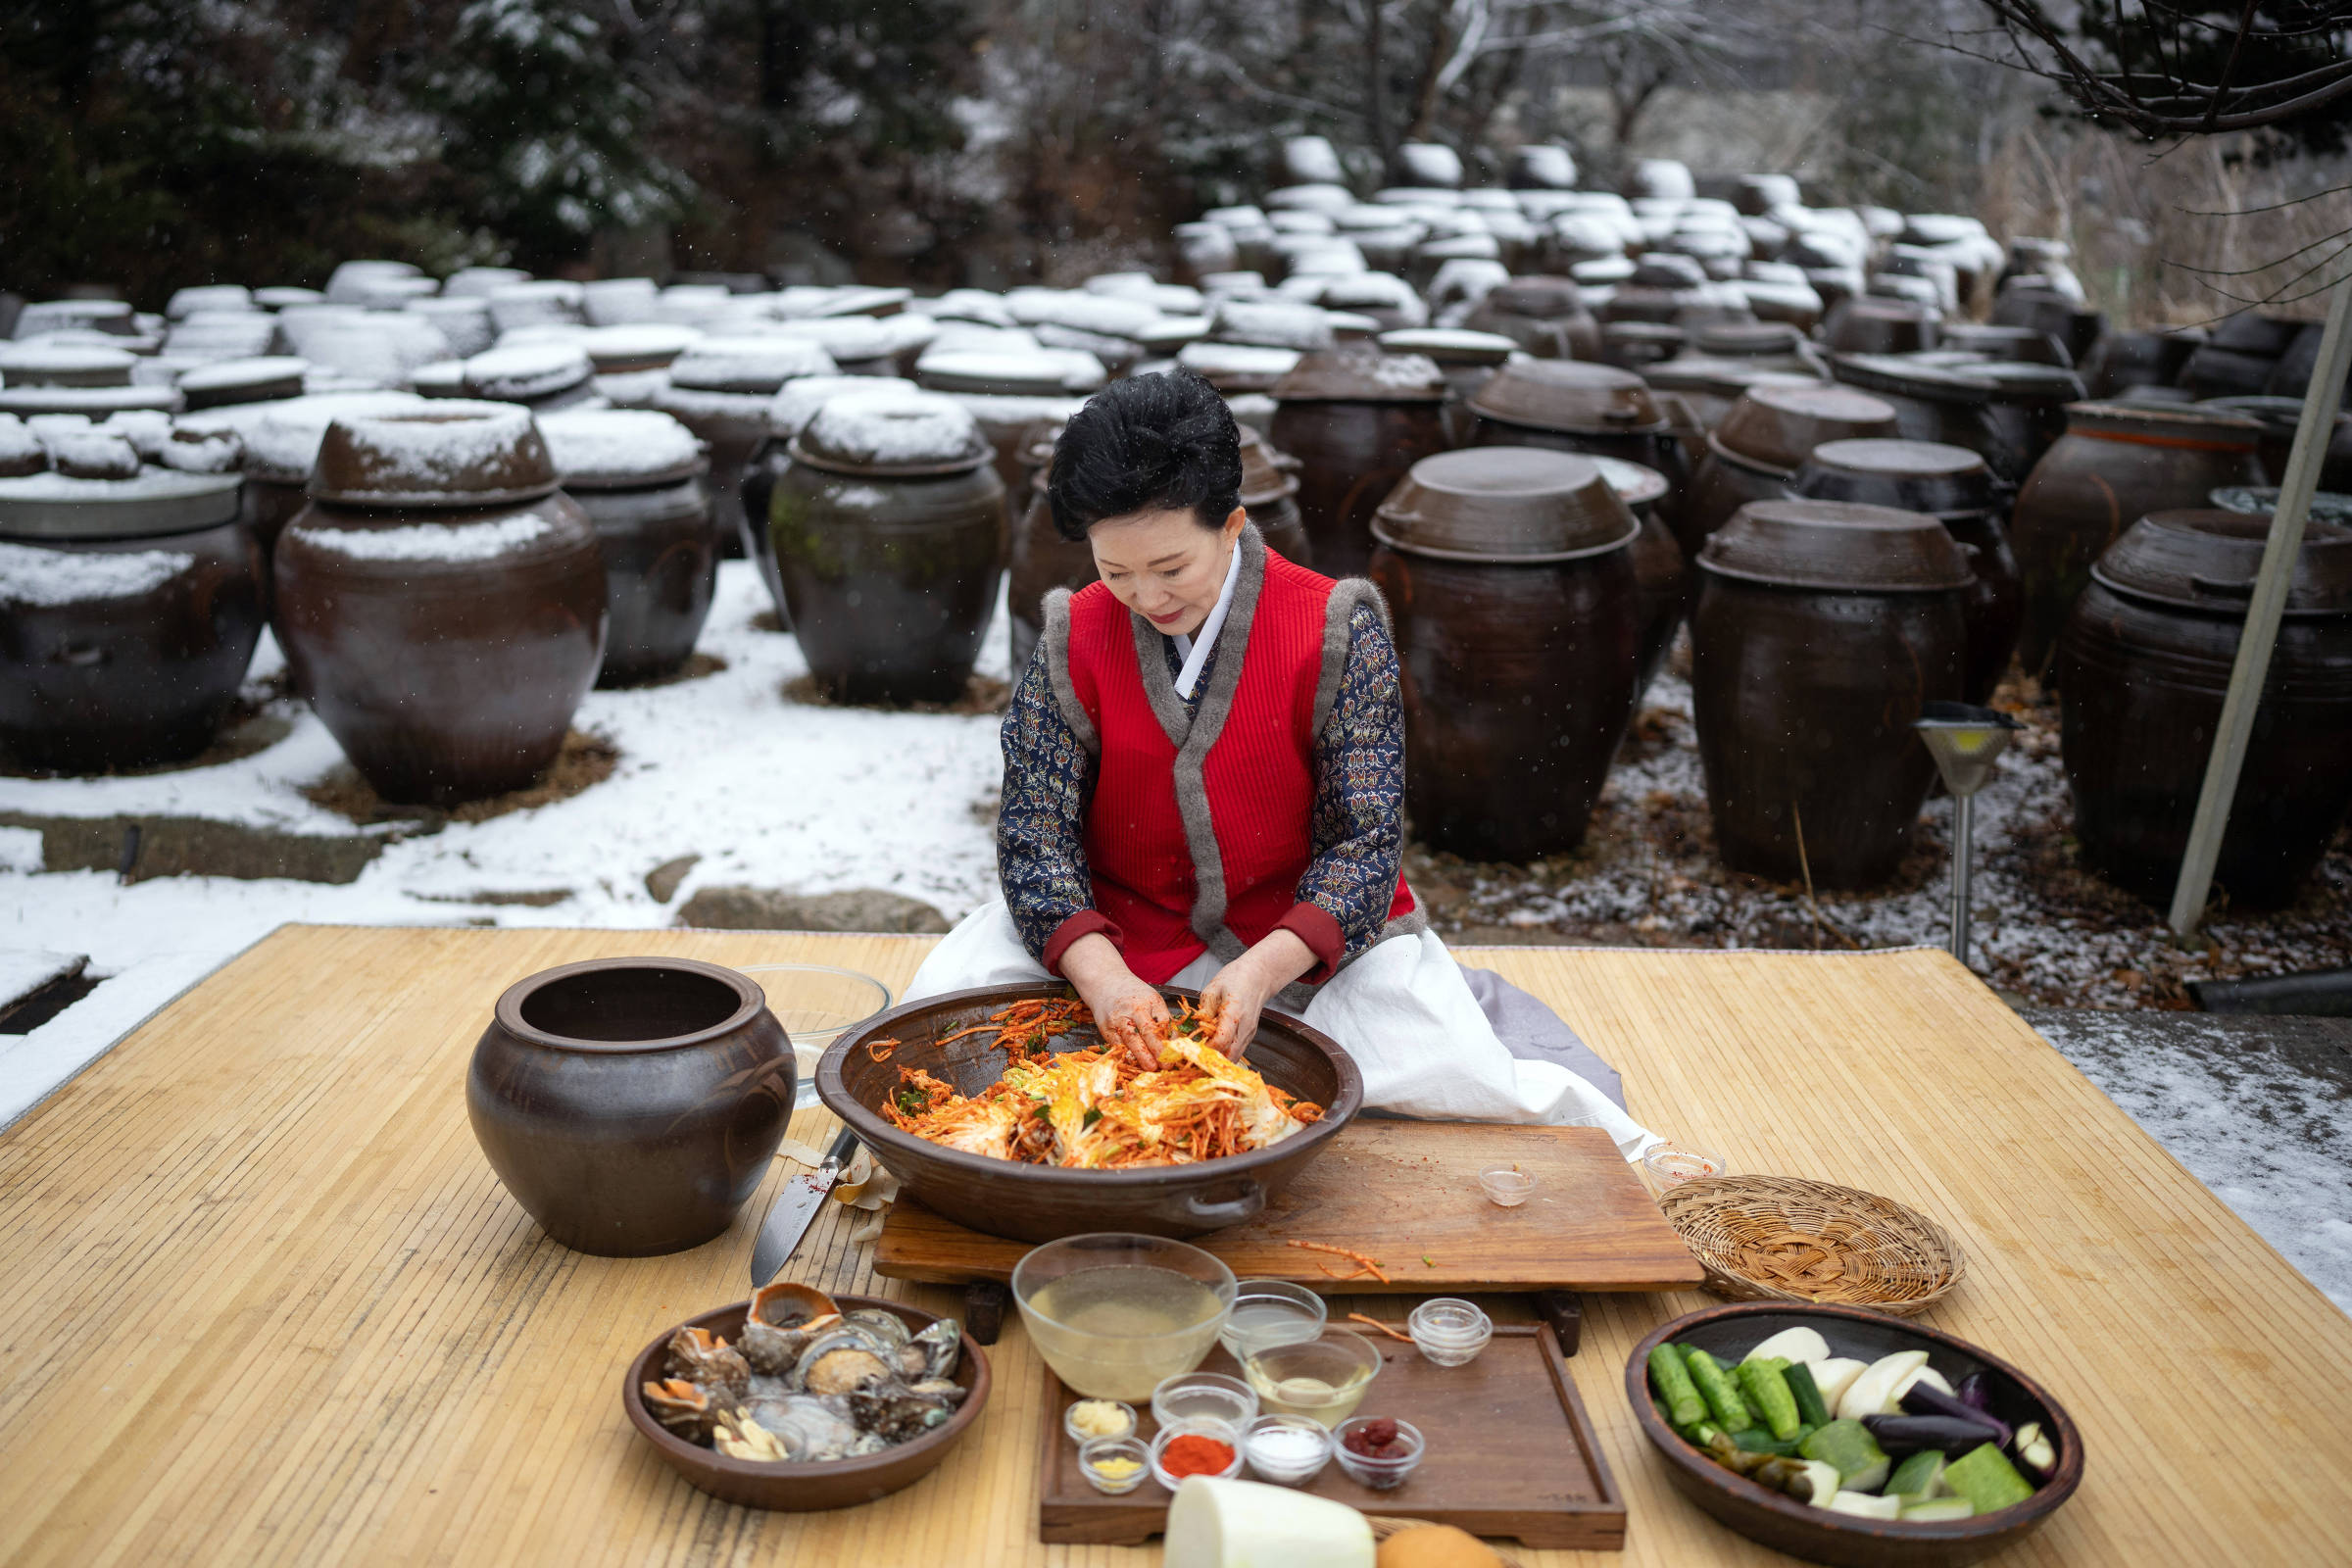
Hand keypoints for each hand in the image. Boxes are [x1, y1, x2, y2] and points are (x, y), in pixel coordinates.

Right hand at [1059, 933, 1169, 1068]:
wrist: (1105, 982)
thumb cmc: (1133, 994)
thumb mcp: (1152, 999)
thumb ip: (1162, 1019)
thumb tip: (1174, 1044)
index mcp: (1151, 1000)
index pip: (1164, 1022)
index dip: (1171, 1040)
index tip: (1176, 1054)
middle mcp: (1134, 1008)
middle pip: (1147, 1030)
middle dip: (1158, 1049)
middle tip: (1166, 1065)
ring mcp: (1118, 1018)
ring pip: (1131, 1039)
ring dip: (1142, 1055)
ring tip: (1151, 1067)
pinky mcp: (1105, 1027)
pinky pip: (1117, 1044)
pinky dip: (1126, 1054)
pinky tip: (1134, 1062)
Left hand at [1197, 929, 1316, 1057]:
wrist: (1259, 976)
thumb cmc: (1236, 978)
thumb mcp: (1212, 990)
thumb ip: (1204, 1012)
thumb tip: (1196, 1030)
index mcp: (1234, 1012)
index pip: (1221, 1041)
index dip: (1206, 1048)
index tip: (1193, 1046)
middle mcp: (1245, 1026)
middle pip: (1230, 1056)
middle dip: (1212, 1058)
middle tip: (1197, 1053)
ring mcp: (1249, 1033)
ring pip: (1234, 1057)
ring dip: (1219, 1057)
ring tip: (1205, 1049)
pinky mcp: (1250, 1035)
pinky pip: (1237, 1051)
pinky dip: (1225, 1053)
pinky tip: (1215, 1045)